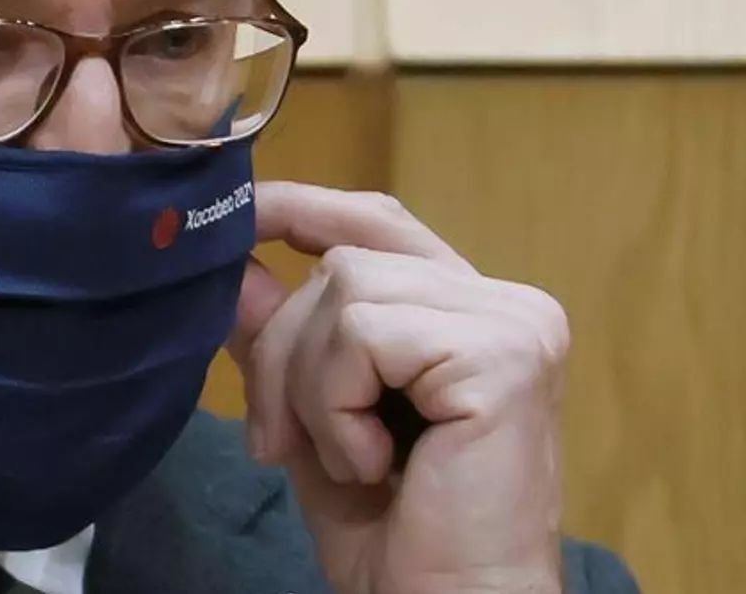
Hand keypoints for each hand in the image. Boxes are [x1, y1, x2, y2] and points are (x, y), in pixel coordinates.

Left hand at [230, 183, 568, 593]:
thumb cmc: (393, 535)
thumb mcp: (313, 419)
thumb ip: (281, 342)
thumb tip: (233, 269)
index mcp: (468, 313)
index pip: (376, 223)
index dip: (301, 210)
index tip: (238, 219)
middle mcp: (505, 304)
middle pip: (340, 262)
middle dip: (281, 352)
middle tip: (279, 443)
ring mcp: (512, 323)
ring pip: (342, 289)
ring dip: (310, 387)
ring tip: (351, 459)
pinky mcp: (503, 352)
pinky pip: (361, 333)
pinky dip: (337, 406)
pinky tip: (375, 463)